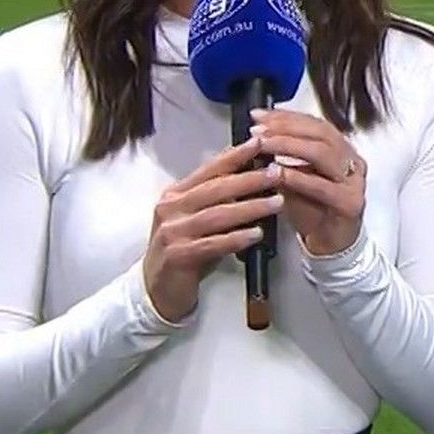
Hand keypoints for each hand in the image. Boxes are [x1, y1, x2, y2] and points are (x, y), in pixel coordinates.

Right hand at [141, 137, 283, 323]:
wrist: (157, 290)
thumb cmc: (184, 250)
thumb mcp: (197, 220)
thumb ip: (217, 200)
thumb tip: (254, 179)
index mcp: (176, 194)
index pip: (209, 169)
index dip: (235, 155)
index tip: (260, 143)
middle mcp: (171, 208)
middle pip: (215, 188)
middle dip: (249, 179)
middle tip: (277, 173)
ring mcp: (173, 232)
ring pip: (217, 214)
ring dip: (250, 207)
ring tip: (277, 203)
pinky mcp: (178, 256)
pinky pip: (213, 243)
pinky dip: (237, 237)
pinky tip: (257, 234)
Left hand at [252, 109, 367, 256]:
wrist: (332, 246)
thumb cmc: (314, 210)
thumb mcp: (296, 179)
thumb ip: (283, 159)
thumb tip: (257, 137)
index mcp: (341, 149)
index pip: (315, 124)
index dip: (286, 117)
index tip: (259, 115)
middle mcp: (352, 161)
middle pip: (320, 133)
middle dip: (285, 128)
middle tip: (258, 130)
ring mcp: (354, 182)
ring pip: (322, 153)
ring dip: (289, 146)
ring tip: (264, 145)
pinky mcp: (350, 203)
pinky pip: (322, 186)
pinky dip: (298, 177)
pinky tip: (279, 173)